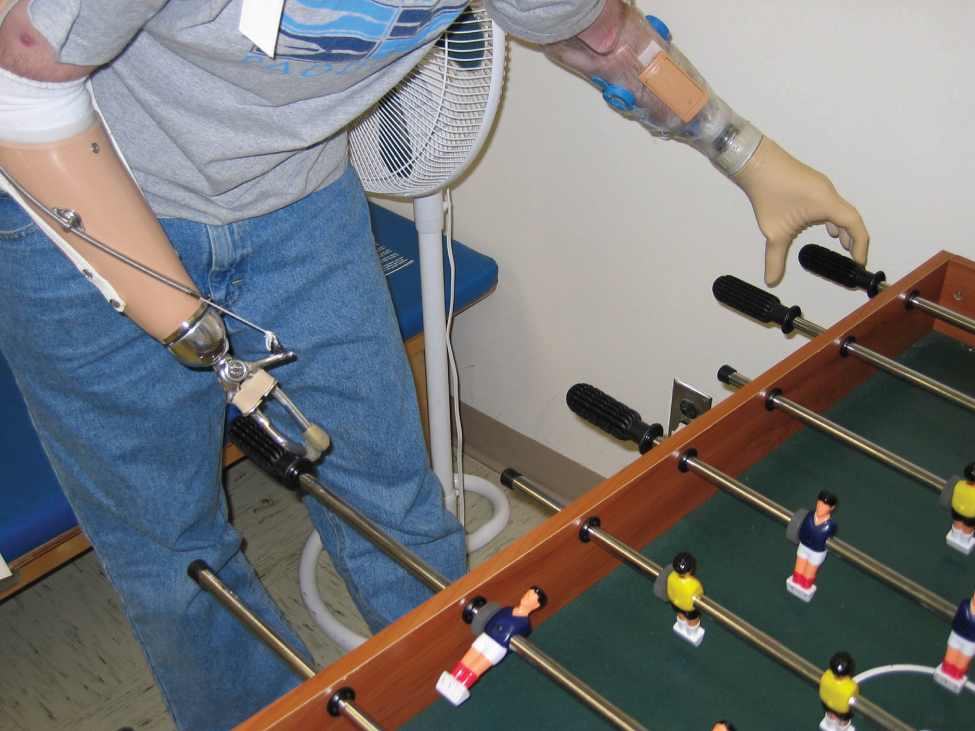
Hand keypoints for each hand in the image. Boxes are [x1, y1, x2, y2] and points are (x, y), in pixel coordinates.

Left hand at [732, 137, 867, 284]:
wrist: (756, 162)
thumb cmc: (768, 192)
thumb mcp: (773, 231)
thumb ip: (775, 258)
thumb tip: (772, 280)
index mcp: (827, 203)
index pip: (854, 224)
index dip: (860, 244)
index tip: (859, 261)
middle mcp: (829, 192)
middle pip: (849, 217)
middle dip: (852, 238)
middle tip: (852, 256)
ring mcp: (821, 186)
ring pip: (838, 209)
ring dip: (842, 227)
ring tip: (840, 243)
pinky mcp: (812, 184)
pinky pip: (829, 203)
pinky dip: (831, 217)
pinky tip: (824, 226)